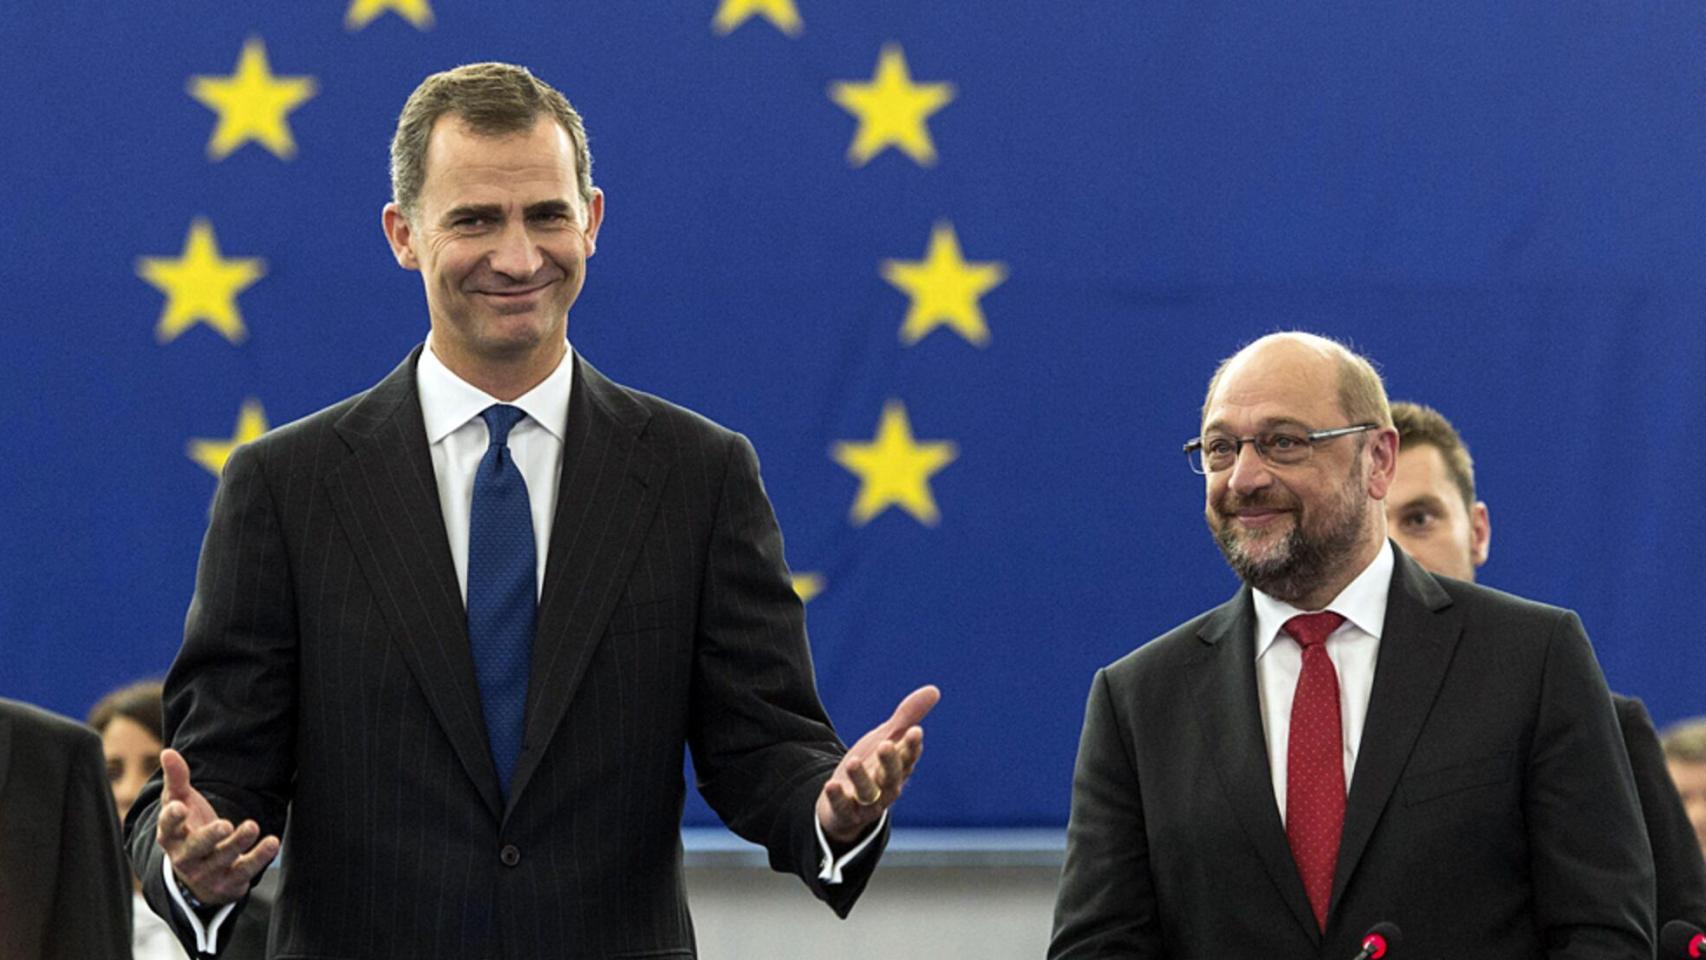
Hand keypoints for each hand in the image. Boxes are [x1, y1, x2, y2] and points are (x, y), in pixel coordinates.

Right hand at [156, 749, 279, 906]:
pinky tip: (272, 842)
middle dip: (209, 837)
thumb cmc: (189, 829)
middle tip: (224, 825)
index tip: (179, 807)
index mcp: (171, 837)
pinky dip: (259, 858)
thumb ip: (177, 779)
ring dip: (238, 844)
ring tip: (252, 826)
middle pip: (194, 848)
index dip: (172, 818)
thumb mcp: (181, 804)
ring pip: (222, 858)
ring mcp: (207, 872)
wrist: (199, 874)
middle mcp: (185, 857)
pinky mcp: (229, 881)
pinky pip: (245, 871)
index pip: (168, 828)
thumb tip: (168, 751)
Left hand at [816, 685, 939, 844]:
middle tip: (886, 745)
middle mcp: (887, 787)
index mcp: (899, 768)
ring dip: (861, 779)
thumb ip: (907, 717)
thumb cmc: (873, 766)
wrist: (847, 802)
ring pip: (868, 793)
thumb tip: (934, 690)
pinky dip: (838, 798)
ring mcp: (867, 802)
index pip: (909, 757)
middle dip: (890, 762)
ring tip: (853, 762)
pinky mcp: (846, 812)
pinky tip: (831, 785)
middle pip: (892, 776)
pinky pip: (843, 808)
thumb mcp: (887, 738)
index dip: (912, 746)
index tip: (915, 731)